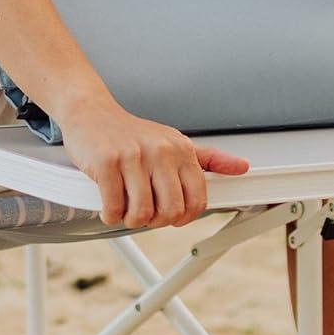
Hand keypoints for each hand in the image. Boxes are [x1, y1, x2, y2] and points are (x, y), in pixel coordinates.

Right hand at [57, 94, 250, 228]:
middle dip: (156, 221)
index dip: (183, 217)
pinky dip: (110, 215)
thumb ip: (209, 158)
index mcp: (181, 149)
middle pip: (170, 211)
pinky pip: (114, 208)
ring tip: (125, 208)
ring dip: (131, 219)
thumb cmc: (132, 134)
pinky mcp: (106, 163)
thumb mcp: (174, 142)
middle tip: (145, 213)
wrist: (91, 113)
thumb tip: (242, 167)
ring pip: (141, 213)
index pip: (196, 200)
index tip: (170, 216)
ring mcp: (132, 156)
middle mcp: (160, 151)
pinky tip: (109, 205)